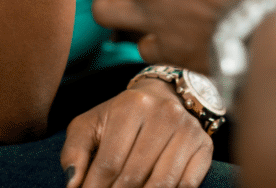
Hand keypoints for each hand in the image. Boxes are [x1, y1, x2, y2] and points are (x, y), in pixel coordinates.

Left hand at [60, 78, 212, 187]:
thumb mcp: (91, 125)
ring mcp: (187, 128)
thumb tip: (72, 184)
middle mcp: (164, 113)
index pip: (109, 163)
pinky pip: (188, 184)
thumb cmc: (120, 117)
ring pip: (162, 184)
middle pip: (134, 176)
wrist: (163, 96)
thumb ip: (75, 152)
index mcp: (132, 105)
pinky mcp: (204, 144)